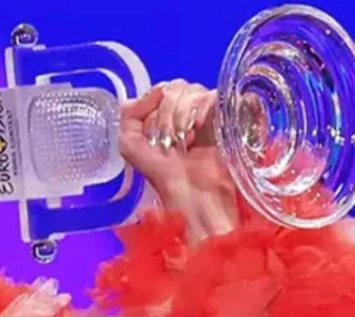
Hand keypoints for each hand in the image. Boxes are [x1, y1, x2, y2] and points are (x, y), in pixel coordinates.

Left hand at [119, 79, 238, 243]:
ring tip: (185, 140)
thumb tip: (154, 91)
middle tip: (169, 140)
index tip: (153, 131)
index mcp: (163, 112)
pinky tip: (198, 130)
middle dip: (167, 114)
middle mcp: (185, 108)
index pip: (159, 89)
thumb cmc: (161, 172)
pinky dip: (201, 110)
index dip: (154, 105)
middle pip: (175, 86)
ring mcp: (207, 110)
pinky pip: (212, 96)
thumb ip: (129, 113)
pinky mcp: (225, 115)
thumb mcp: (129, 143)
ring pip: (193, 90)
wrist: (189, 191)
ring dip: (182, 117)